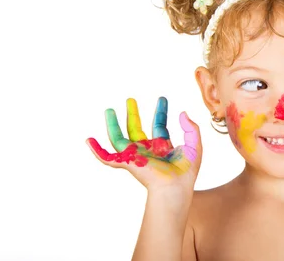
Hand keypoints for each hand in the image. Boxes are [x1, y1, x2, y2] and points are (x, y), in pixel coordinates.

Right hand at [86, 97, 201, 192]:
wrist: (176, 186)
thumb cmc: (186, 171)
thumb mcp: (194, 145)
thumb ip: (191, 128)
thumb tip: (182, 113)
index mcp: (163, 147)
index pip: (159, 125)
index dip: (161, 111)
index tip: (162, 98)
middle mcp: (148, 150)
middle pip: (137, 129)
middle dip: (133, 114)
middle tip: (130, 99)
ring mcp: (136, 156)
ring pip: (119, 138)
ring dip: (112, 124)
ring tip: (109, 110)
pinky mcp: (127, 162)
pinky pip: (108, 157)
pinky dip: (97, 150)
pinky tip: (89, 140)